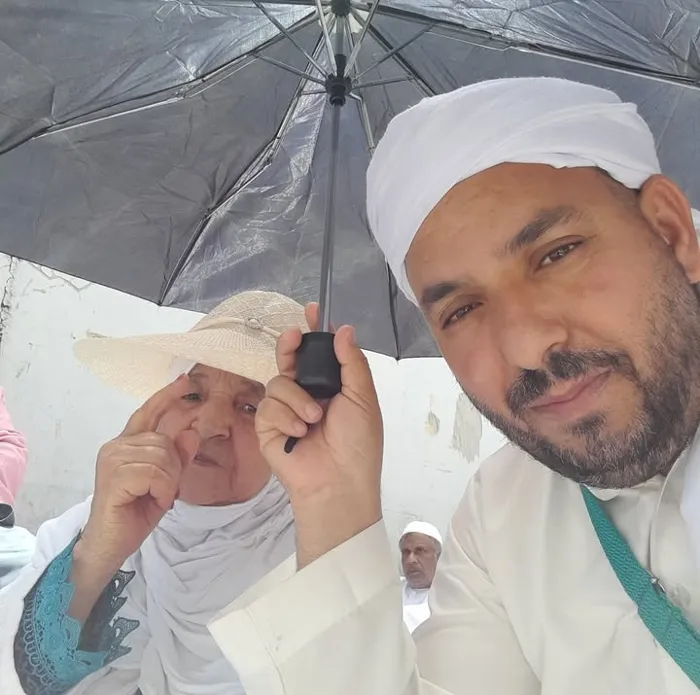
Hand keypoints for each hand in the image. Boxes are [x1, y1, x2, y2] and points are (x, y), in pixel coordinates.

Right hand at [75, 377, 199, 585]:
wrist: (110, 544)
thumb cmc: (135, 512)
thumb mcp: (166, 482)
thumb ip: (178, 457)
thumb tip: (191, 430)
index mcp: (127, 444)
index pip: (148, 412)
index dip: (167, 396)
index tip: (185, 381)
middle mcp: (116, 445)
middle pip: (165, 441)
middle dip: (173, 469)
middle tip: (162, 491)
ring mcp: (113, 458)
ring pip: (164, 457)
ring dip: (168, 483)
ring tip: (154, 497)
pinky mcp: (115, 474)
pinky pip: (157, 473)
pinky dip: (162, 490)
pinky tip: (151, 501)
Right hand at [256, 304, 382, 566]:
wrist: (338, 482)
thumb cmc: (358, 442)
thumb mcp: (362, 398)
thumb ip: (351, 363)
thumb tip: (344, 329)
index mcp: (331, 388)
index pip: (319, 354)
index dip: (313, 332)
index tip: (312, 310)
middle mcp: (306, 395)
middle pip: (289, 360)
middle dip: (289, 346)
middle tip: (293, 337)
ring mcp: (285, 411)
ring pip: (278, 381)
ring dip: (297, 397)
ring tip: (314, 419)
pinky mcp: (267, 428)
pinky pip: (269, 406)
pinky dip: (285, 416)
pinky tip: (299, 432)